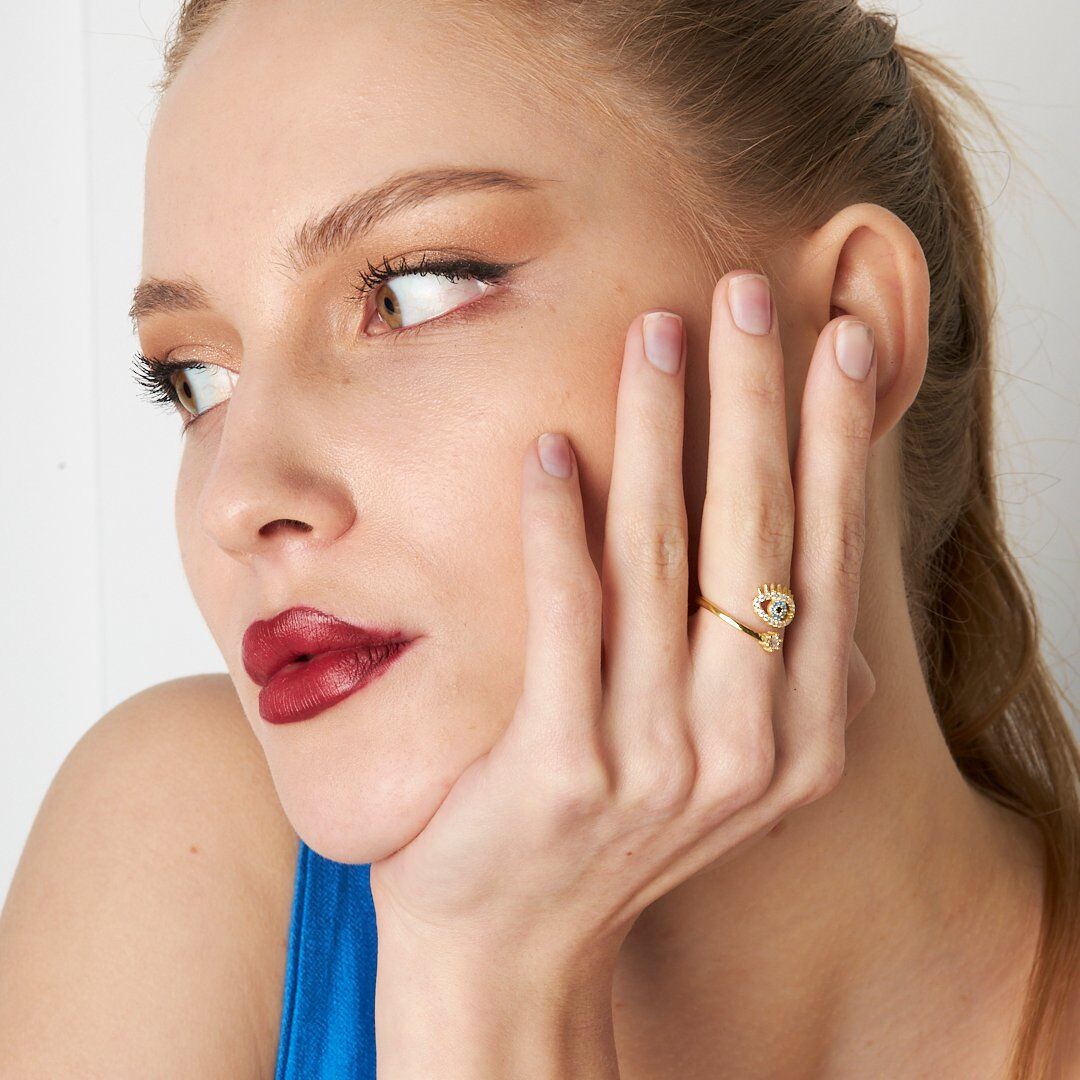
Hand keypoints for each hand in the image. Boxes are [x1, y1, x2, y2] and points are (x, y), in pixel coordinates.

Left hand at [367, 271, 877, 975]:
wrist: (512, 946)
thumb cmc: (613, 830)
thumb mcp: (721, 760)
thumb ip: (770, 678)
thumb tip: (824, 589)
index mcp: (800, 732)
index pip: (826, 553)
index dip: (834, 440)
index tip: (837, 339)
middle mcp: (747, 742)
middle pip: (758, 534)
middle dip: (758, 400)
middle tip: (750, 292)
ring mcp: (657, 760)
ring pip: (664, 557)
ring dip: (661, 432)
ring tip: (655, 333)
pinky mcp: (563, 769)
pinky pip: (567, 617)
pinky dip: (559, 524)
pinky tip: (550, 446)